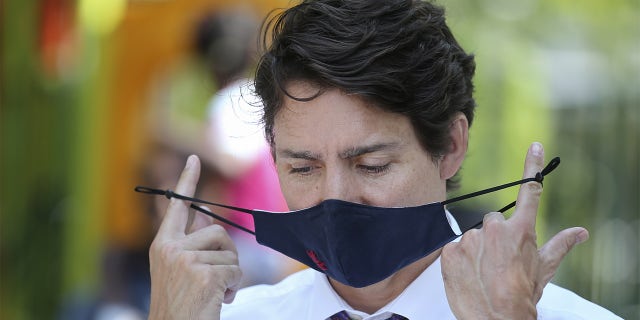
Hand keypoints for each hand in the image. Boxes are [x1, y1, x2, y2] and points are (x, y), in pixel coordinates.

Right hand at [148, 155, 241, 319]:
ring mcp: (186, 260)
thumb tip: (206, 216)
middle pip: (217, 231)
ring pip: (229, 252)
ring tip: (216, 292)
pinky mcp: (204, 273)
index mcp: (162, 245)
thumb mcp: (179, 270)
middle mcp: (171, 248)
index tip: (194, 159)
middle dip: (227, 253)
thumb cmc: (180, 305)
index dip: (187, 181)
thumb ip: (192, 243)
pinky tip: (219, 300)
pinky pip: (235, 270)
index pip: (177, 207)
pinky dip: (233, 286)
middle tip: (221, 276)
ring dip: (231, 274)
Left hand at [441, 143, 588, 319]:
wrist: (495, 319)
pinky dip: (460, 259)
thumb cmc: (522, 295)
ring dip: (476, 249)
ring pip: (472, 236)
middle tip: (499, 260)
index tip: (535, 146)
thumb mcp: (544, 270)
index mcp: (520, 230)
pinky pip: (454, 248)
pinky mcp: (449, 250)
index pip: (529, 191)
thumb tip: (581, 232)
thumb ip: (561, 245)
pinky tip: (469, 274)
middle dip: (495, 237)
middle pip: (492, 221)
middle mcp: (494, 228)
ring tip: (484, 272)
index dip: (532, 166)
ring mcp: (470, 239)